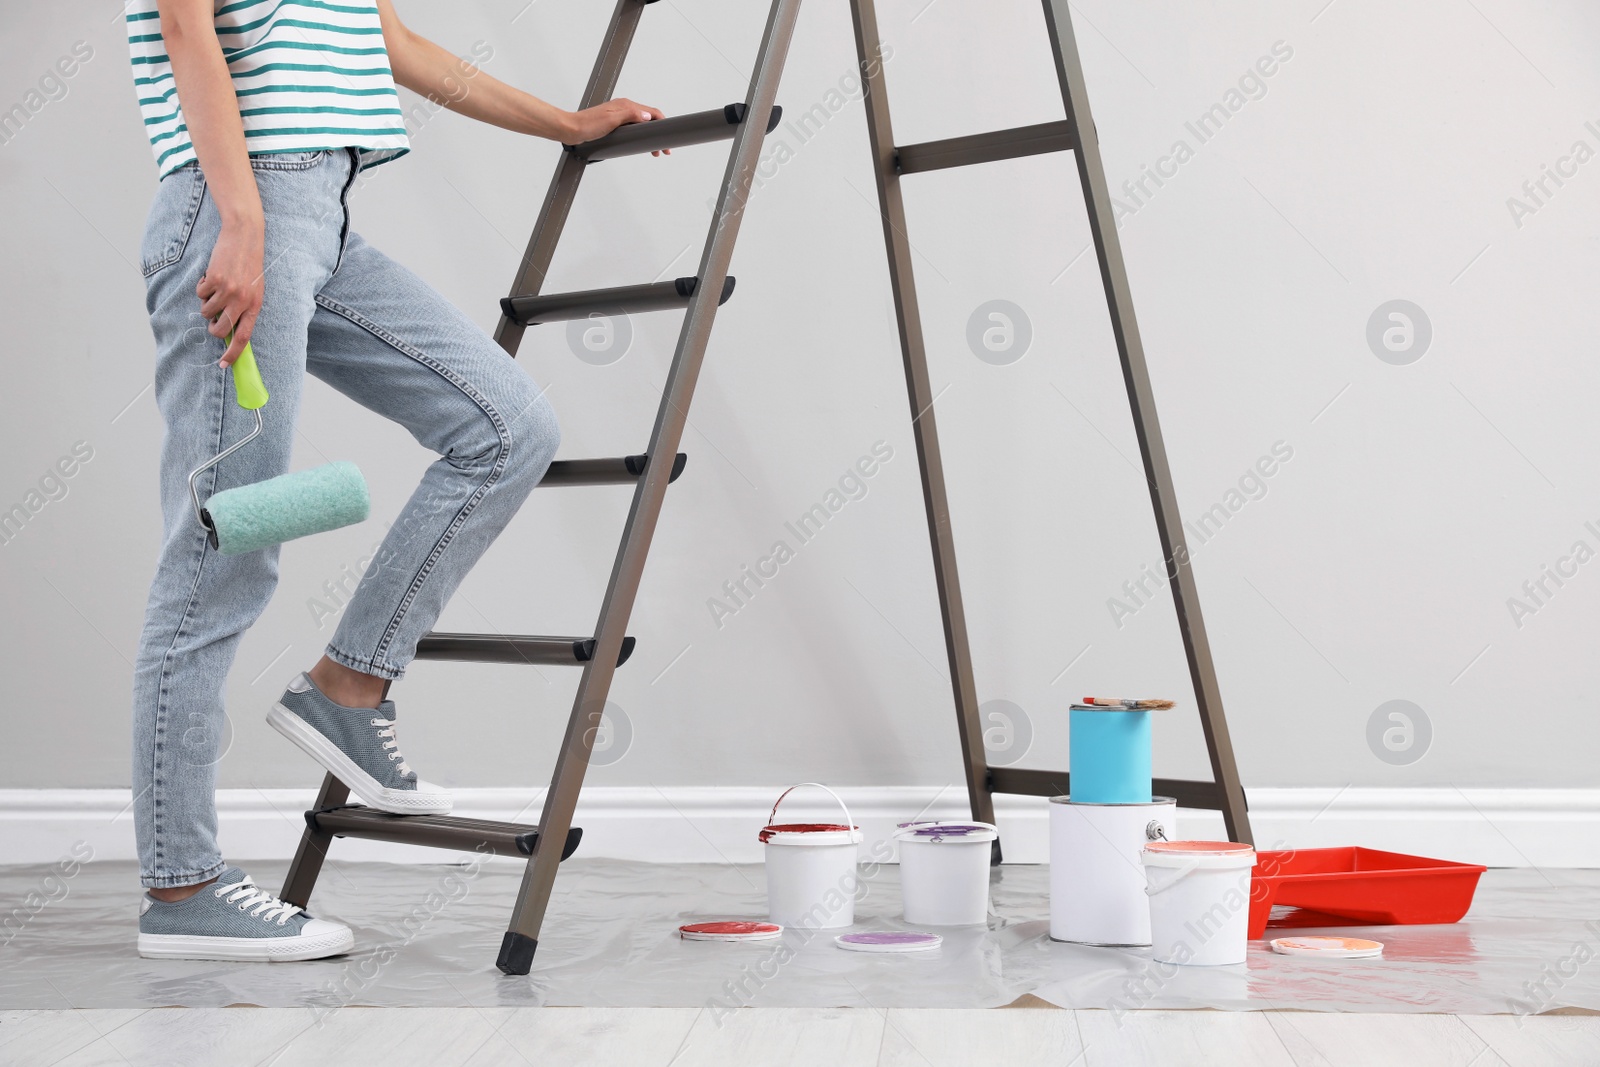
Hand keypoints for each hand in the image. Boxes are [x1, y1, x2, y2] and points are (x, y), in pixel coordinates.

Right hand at [197, 218, 264, 365]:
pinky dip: (202, 287)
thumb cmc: (249, 264)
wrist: (244, 237)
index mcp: (255, 306)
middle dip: (212, 328)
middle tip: (212, 320)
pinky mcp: (214, 280)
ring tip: (217, 288)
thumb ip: (244, 308)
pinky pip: (200, 294)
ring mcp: (228, 291)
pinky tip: (213, 275)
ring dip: (207, 303)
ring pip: (206, 311)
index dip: (232, 353)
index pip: (244, 337)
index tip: (223, 365)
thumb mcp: (254, 289)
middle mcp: (242, 302)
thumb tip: (229, 330)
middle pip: (220, 330)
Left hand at [564, 98, 669, 154]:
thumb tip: (647, 115)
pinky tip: (640, 145)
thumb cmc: (587, 125)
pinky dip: (640, 136)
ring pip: (641, 125)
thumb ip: (631, 115)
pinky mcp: (613, 124)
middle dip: (658, 134)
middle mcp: (623, 108)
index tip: (667, 139)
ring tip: (654, 151)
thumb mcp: (612, 120)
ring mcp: (619, 116)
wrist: (571, 130)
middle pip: (648, 119)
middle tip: (662, 150)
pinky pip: (633, 128)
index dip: (662, 125)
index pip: (651, 112)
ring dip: (650, 137)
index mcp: (625, 105)